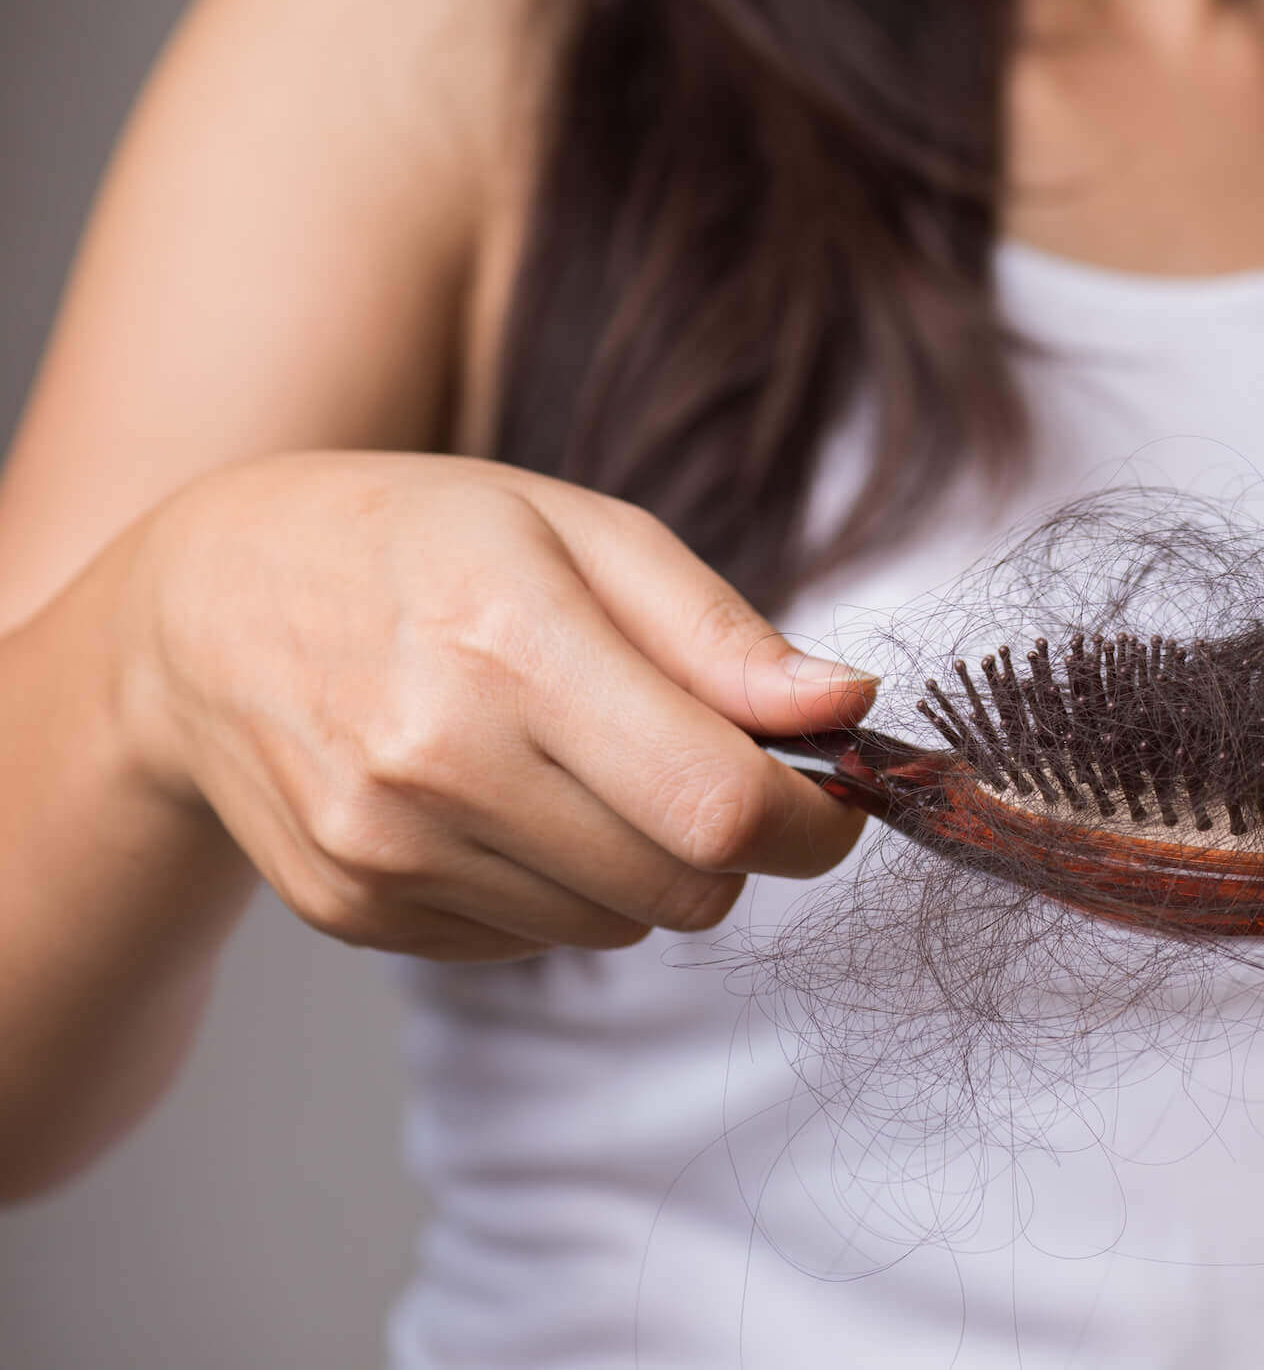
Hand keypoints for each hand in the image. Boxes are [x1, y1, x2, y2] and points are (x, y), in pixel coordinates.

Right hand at [117, 453, 872, 961]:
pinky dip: (558, 887)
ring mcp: (386, 850)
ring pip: (620, 927)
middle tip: (702, 762)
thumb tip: (849, 708)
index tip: (838, 798)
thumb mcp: (583, 530)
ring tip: (577, 759)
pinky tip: (502, 798)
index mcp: (511, 641)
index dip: (815, 823)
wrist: (204, 609)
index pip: (718, 804)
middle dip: (736, 842)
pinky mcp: (356, 911)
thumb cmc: (420, 544)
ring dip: (643, 863)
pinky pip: (535, 942)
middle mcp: (437, 760)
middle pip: (685, 886)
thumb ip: (723, 634)